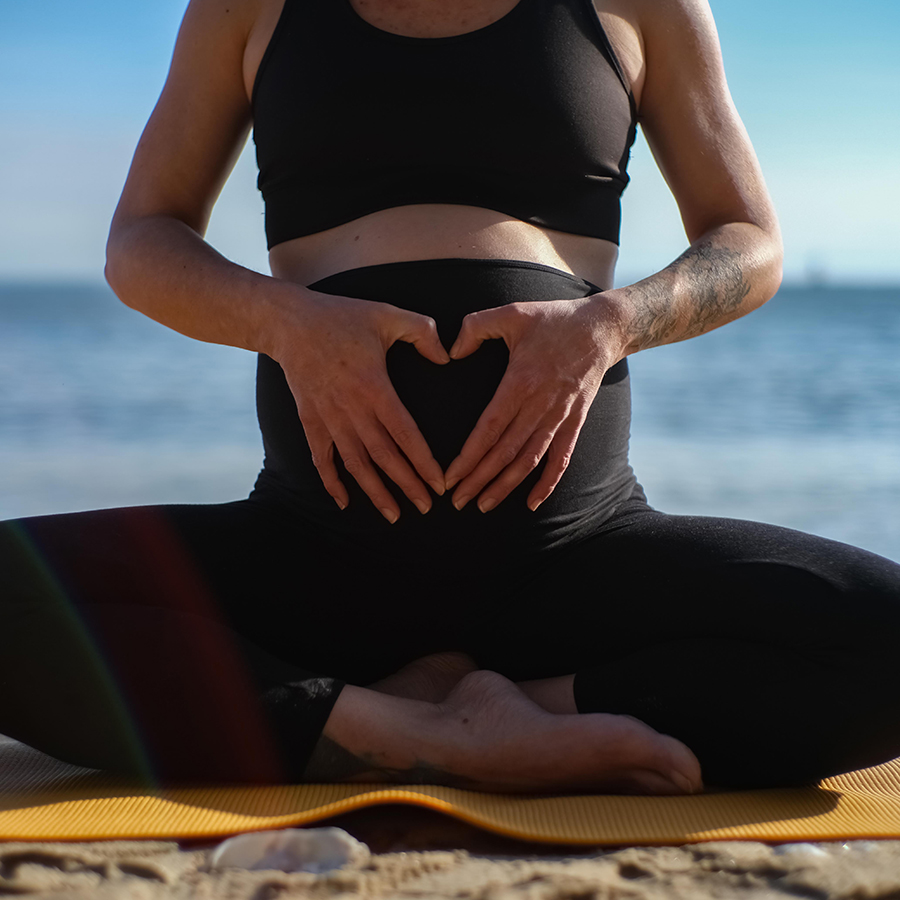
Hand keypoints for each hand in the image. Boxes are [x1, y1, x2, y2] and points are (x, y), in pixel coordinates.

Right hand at [270, 289, 449, 522]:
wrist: (289, 323)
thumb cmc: (343, 317)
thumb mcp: (388, 315)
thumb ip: (423, 333)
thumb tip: (447, 358)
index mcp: (374, 386)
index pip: (404, 433)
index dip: (423, 461)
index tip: (439, 483)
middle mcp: (351, 408)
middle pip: (383, 456)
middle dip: (406, 484)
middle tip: (427, 508)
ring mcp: (328, 417)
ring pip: (355, 464)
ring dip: (374, 492)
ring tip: (394, 515)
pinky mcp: (310, 420)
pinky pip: (321, 458)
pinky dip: (332, 482)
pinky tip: (344, 502)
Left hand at [444, 295, 625, 512]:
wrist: (603, 328)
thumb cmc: (552, 320)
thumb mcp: (512, 312)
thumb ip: (476, 326)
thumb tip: (451, 351)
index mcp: (521, 381)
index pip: (490, 428)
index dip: (469, 456)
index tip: (450, 476)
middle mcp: (540, 405)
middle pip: (505, 452)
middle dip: (479, 479)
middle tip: (457, 502)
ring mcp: (560, 417)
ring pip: (529, 460)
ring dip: (505, 486)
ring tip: (482, 505)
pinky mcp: (575, 422)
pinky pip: (561, 459)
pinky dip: (547, 484)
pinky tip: (531, 504)